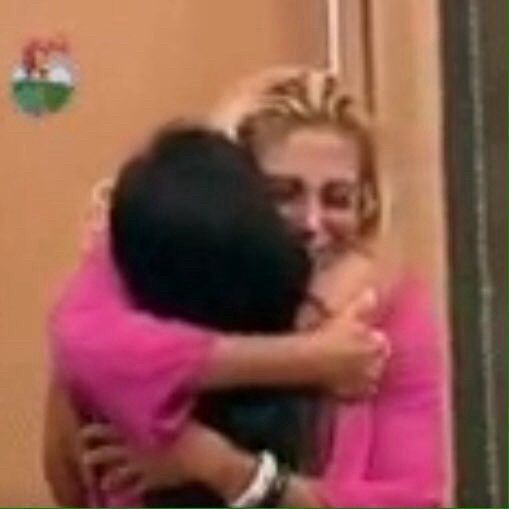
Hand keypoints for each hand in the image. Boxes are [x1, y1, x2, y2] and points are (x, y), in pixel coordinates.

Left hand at [79, 421, 255, 501]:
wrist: (203, 456)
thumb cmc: (191, 429)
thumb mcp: (177, 411)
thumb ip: (163, 404)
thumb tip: (160, 387)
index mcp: (140, 430)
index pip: (111, 430)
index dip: (96, 431)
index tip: (83, 432)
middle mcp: (136, 450)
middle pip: (110, 453)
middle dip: (96, 455)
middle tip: (84, 457)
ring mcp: (143, 467)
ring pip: (120, 474)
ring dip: (110, 478)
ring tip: (102, 482)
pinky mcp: (154, 481)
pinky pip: (137, 488)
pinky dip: (130, 492)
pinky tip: (123, 497)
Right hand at [305, 290, 389, 398]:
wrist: (309, 360)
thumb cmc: (327, 334)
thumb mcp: (345, 315)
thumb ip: (362, 305)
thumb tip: (373, 292)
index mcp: (375, 345)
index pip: (382, 342)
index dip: (371, 339)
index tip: (360, 336)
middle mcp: (375, 365)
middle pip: (379, 361)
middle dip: (371, 356)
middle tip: (353, 351)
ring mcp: (364, 382)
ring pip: (371, 378)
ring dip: (365, 373)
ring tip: (350, 367)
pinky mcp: (352, 395)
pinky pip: (360, 393)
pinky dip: (357, 389)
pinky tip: (346, 383)